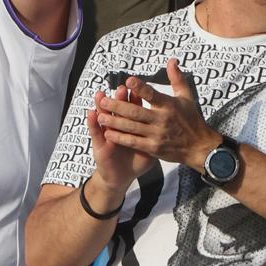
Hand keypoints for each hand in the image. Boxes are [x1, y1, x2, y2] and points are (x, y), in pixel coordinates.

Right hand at [85, 86, 156, 207]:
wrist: (122, 177)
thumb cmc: (137, 161)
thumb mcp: (151, 148)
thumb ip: (158, 136)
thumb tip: (174, 125)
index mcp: (133, 125)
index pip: (134, 109)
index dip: (135, 99)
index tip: (137, 89)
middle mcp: (119, 125)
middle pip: (120, 109)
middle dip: (120, 99)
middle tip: (122, 89)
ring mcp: (108, 132)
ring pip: (105, 116)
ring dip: (102, 105)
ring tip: (101, 95)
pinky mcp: (99, 143)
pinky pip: (95, 131)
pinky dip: (92, 122)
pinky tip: (91, 113)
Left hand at [94, 59, 219, 169]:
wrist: (199, 147)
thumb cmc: (192, 119)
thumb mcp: (187, 97)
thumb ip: (177, 78)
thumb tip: (172, 60)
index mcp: (169, 105)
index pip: (152, 94)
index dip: (140, 87)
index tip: (127, 81)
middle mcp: (162, 119)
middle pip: (136, 112)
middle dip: (118, 106)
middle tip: (103, 101)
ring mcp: (157, 135)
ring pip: (132, 127)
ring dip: (115, 122)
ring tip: (100, 116)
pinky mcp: (153, 148)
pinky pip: (133, 142)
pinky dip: (120, 138)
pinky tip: (108, 133)